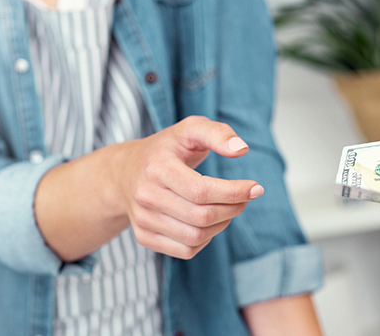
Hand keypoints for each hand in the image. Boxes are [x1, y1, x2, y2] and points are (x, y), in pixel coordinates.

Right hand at [104, 116, 262, 258]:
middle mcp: (146, 196)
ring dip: (222, 225)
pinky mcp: (144, 237)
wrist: (124, 173)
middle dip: (233, 208)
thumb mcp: (189, 129)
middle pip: (202, 216)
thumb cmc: (165, 150)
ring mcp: (143, 219)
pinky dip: (205, 240)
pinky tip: (208, 222)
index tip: (256, 188)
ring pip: (196, 237)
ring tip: (227, 208)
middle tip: (244, 198)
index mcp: (157, 167)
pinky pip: (186, 250)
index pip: (202, 191)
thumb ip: (217, 133)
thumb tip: (241, 149)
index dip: (234, 193)